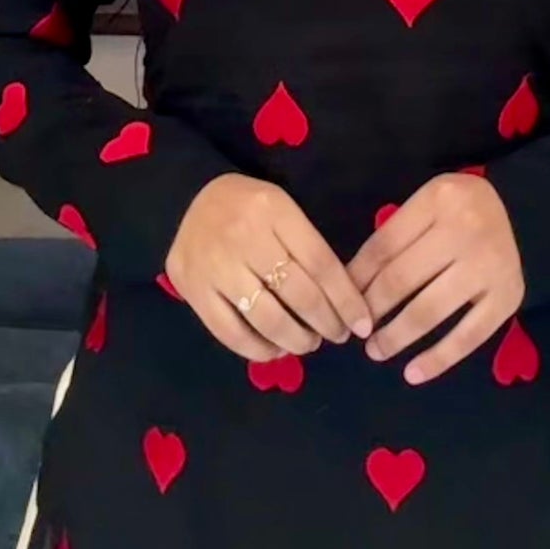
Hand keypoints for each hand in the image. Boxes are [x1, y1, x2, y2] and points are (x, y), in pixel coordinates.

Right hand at [166, 175, 374, 362]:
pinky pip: (230, 332)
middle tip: (337, 335)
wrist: (187, 198)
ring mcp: (215, 264)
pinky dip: (258, 349)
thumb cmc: (248, 209)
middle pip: (298, 293)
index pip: (320, 263)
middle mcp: (244, 236)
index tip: (361, 323)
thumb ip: (308, 248)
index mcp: (274, 210)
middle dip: (326, 323)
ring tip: (309, 343)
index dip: (345, 299)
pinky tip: (275, 349)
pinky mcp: (193, 288)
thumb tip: (343, 303)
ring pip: (267, 317)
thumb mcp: (283, 210)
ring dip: (296, 339)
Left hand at [348, 173, 525, 384]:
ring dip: (396, 337)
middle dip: (372, 311)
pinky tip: (413, 374)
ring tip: (376, 351)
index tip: (343, 306)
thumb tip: (351, 290)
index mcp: (438, 200)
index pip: (384, 248)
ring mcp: (491, 265)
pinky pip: (469, 336)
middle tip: (357, 333)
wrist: (514, 209)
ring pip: (429, 310)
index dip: (357, 281)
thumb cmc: (456, 211)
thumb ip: (391, 239)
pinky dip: (438, 360)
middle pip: (402, 280)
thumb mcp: (423, 207)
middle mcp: (467, 230)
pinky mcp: (509, 297)